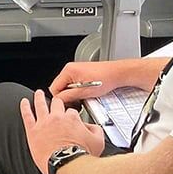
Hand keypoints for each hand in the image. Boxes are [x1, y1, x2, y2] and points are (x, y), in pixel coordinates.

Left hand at [20, 90, 105, 173]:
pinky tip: (23, 103)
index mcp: (72, 119)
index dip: (71, 115)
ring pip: (40, 104)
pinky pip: (27, 115)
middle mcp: (57, 118)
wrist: (68, 165)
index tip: (71, 118)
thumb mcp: (98, 141)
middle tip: (56, 101)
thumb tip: (92, 126)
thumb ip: (95, 130)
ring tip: (38, 93)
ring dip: (39, 97)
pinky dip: (24, 107)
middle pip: (56, 103)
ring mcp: (44, 123)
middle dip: (57, 101)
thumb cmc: (81, 156)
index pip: (71, 111)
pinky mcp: (33, 131)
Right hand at [48, 57, 168, 107]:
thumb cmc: (106, 79)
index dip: (61, 99)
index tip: (69, 105)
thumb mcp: (85, 92)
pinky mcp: (82, 73)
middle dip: (67, 96)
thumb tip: (59, 101)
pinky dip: (78, 91)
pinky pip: (74, 84)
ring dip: (73, 94)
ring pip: (67, 87)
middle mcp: (70, 69)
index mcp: (68, 71)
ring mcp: (76, 70)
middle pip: (60, 87)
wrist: (118, 74)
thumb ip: (69, 96)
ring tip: (83, 98)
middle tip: (77, 102)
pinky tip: (86, 93)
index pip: (54, 88)